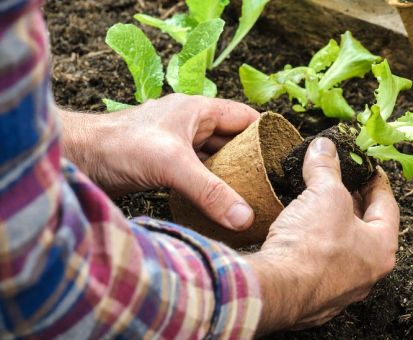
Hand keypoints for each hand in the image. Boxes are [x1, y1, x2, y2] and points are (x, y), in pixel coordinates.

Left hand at [58, 94, 258, 230]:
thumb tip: (245, 217)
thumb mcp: (172, 165)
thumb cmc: (119, 146)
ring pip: (215, 159)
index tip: (284, 159)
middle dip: (251, 161)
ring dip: (230, 175)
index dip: (267, 134)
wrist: (78, 158)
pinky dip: (210, 186)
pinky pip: (198, 174)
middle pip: (233, 141)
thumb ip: (211, 192)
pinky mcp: (165, 165)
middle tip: (270, 185)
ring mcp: (177, 145)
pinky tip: (219, 203)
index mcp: (199, 111)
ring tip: (251, 197)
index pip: (246, 118)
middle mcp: (191, 125)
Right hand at [245, 137, 399, 334]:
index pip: (387, 206)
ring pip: (341, 249)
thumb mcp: (324, 193)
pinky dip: (312, 246)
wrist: (276, 290)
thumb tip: (324, 147)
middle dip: (351, 203)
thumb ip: (326, 167)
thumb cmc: (312, 247)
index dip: (376, 181)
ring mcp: (340, 290)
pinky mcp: (313, 297)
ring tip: (316, 203)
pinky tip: (298, 233)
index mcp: (381, 249)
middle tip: (340, 182)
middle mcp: (366, 274)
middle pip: (365, 229)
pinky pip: (318, 265)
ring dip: (330, 226)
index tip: (367, 169)